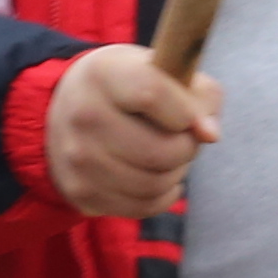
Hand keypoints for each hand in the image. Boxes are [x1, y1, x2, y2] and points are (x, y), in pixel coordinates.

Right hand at [38, 45, 219, 220]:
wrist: (68, 110)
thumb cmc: (129, 88)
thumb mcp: (163, 71)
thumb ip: (200, 95)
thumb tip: (209, 135)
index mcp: (103, 74)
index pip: (153, 95)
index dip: (184, 110)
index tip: (188, 115)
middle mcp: (83, 115)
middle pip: (160, 151)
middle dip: (185, 149)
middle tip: (180, 138)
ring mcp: (77, 157)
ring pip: (154, 184)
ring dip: (175, 173)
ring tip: (166, 156)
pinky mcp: (80, 191)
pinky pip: (143, 206)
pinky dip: (162, 195)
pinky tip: (157, 175)